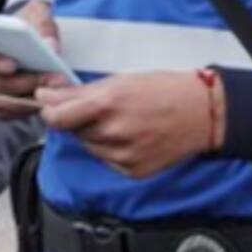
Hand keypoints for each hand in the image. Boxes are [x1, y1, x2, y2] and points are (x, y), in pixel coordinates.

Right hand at [0, 0, 66, 118]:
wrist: (31, 39)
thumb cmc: (27, 26)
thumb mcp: (37, 17)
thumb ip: (42, 28)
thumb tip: (50, 47)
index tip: (11, 64)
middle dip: (20, 83)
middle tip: (47, 78)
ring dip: (26, 98)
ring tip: (52, 87)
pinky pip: (8, 114)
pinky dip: (26, 109)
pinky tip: (46, 99)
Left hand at [36, 70, 223, 179]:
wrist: (203, 113)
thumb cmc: (163, 91)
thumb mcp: (119, 81)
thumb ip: (80, 93)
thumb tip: (48, 96)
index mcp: (107, 104)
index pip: (56, 117)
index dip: (49, 109)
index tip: (49, 104)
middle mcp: (113, 132)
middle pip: (72, 130)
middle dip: (76, 119)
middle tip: (100, 108)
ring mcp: (123, 155)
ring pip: (89, 145)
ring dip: (94, 134)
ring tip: (121, 121)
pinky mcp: (132, 171)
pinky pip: (106, 159)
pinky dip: (111, 148)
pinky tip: (131, 136)